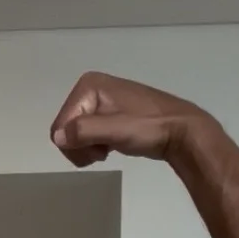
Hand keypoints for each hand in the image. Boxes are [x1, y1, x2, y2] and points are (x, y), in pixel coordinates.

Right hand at [50, 73, 212, 167]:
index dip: (75, 144)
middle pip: (65, 128)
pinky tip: (112, 146)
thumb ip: (83, 131)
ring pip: (75, 133)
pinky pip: (88, 133)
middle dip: (81, 146)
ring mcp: (101, 100)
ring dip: (89, 147)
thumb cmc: (149, 127)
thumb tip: (58, 137)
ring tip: (110, 148)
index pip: (60, 124)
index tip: (99, 151)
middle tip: (103, 152)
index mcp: (88, 85)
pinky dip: (96, 144)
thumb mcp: (115, 129)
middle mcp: (91, 87)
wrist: (181, 130)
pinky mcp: (110, 112)